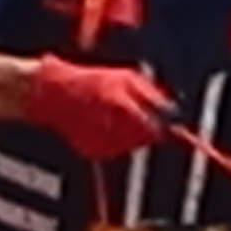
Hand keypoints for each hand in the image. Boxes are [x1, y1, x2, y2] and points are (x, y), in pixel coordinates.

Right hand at [19, 55, 175, 160]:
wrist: (48, 94)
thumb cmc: (89, 81)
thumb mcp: (126, 78)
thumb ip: (151, 96)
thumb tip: (174, 112)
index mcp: (123, 107)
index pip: (157, 128)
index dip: (170, 130)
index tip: (182, 133)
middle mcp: (113, 129)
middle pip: (147, 138)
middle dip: (149, 127)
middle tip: (132, 111)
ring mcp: (101, 143)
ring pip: (131, 144)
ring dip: (130, 133)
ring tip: (111, 113)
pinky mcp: (92, 152)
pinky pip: (114, 148)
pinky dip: (113, 138)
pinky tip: (98, 123)